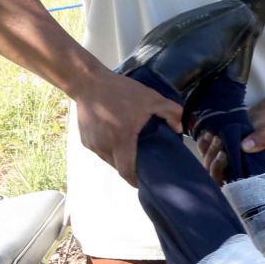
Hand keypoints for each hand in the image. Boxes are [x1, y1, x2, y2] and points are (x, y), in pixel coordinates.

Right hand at [73, 70, 183, 185]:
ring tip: (132, 150)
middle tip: (145, 161)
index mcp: (121, 140)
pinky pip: (100, 152)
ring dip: (120, 159)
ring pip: (109, 161)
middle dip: (131, 169)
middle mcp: (104, 147)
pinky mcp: (85, 140)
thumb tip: (179, 128)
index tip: (147, 181)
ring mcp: (92, 145)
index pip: (127, 171)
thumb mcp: (151, 98)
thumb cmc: (120, 91)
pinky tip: (118, 140)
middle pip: (119, 167)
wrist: (87, 82)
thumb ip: (170, 112)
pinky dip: (110, 150)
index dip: (136, 180)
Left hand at [196, 101, 264, 181]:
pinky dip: (203, 144)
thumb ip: (261, 140)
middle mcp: (232, 171)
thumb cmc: (264, 132)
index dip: (223, 172)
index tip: (225, 155)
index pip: (230, 184)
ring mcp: (221, 162)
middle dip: (215, 160)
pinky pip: (203, 151)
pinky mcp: (214, 151)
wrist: (258, 121)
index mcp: (246, 173)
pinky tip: (208, 135)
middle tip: (220, 142)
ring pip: (208, 164)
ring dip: (209, 151)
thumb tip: (245, 146)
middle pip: (216, 175)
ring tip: (217, 136)